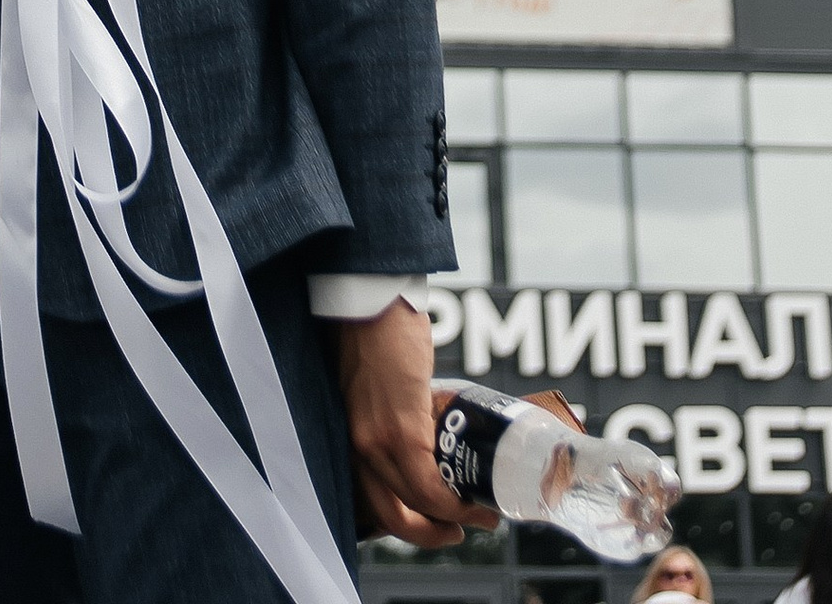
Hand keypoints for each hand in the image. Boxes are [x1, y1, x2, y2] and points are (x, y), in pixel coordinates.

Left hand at [336, 300, 479, 545]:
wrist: (370, 297)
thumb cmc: (373, 334)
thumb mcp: (374, 388)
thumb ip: (388, 412)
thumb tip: (425, 427)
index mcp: (350, 437)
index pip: (371, 501)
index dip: (406, 523)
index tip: (434, 525)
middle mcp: (357, 446)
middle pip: (391, 516)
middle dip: (429, 534)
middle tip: (459, 532)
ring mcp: (376, 439)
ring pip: (414, 505)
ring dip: (451, 519)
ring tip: (481, 515)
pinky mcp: (400, 428)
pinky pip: (427, 485)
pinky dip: (453, 503)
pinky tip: (474, 501)